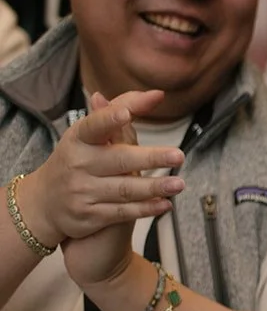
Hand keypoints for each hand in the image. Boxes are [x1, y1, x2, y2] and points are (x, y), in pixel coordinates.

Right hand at [59, 90, 177, 291]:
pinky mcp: (89, 216)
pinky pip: (122, 212)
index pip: (93, 126)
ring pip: (125, 189)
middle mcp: (78, 165)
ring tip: (179, 184)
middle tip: (178, 155)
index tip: (126, 114)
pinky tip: (165, 204)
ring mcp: (82, 192)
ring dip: (154, 187)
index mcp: (77, 140)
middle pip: (119, 160)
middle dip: (149, 158)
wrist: (44, 204)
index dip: (108, 119)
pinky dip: (145, 209)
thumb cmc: (78, 160)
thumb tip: (156, 94)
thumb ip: (121, 113)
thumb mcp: (89, 136)